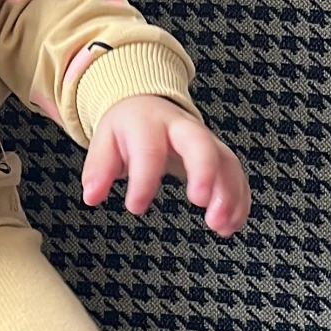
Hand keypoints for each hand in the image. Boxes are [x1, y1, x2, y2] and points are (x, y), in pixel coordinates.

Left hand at [81, 94, 250, 237]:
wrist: (147, 104)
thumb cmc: (128, 127)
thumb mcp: (105, 140)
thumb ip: (98, 168)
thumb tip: (92, 195)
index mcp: (149, 123)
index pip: (149, 149)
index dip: (144, 178)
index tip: (135, 206)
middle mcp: (182, 128)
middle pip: (200, 144)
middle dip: (204, 172)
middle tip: (200, 202)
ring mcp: (205, 140)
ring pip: (225, 161)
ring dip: (228, 194)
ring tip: (220, 225)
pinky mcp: (219, 155)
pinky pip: (236, 175)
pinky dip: (239, 200)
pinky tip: (231, 225)